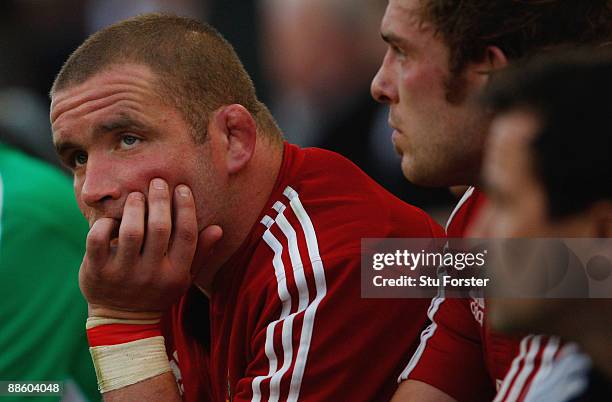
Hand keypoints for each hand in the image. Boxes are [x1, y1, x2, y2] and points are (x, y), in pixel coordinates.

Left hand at [79, 178, 221, 318]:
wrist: (122, 321)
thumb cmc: (158, 291)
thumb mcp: (183, 277)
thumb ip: (200, 253)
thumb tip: (218, 228)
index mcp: (176, 273)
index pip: (187, 235)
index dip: (186, 208)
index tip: (182, 189)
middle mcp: (152, 274)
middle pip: (159, 228)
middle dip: (160, 200)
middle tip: (157, 182)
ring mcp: (123, 274)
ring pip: (131, 231)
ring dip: (135, 207)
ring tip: (136, 196)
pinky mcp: (97, 272)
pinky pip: (98, 240)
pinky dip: (104, 224)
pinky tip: (111, 218)